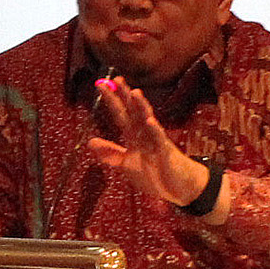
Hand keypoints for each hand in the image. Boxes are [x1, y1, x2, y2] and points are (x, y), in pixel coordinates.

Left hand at [86, 77, 215, 210]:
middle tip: (117, 78)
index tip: (101, 84)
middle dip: (125, 96)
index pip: (121, 115)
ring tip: (134, 92)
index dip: (112, 100)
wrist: (178, 189)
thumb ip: (111, 153)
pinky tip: (150, 121)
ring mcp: (156, 142)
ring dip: (142, 108)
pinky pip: (160, 140)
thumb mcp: (127, 164)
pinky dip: (155, 131)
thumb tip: (91, 141)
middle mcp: (145, 134)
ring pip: (148, 121)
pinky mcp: (166, 153)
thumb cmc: (155, 175)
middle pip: (134, 111)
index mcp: (134, 136)